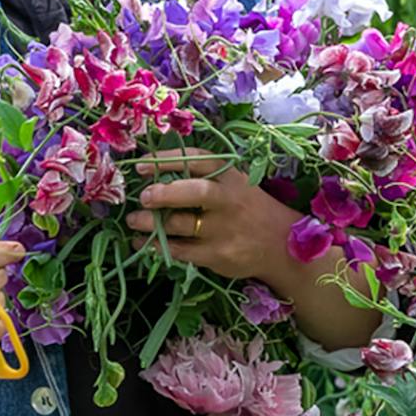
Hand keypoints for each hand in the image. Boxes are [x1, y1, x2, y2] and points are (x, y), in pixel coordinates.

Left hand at [123, 147, 297, 282]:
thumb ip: (203, 178)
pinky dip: (156, 245)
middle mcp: (229, 200)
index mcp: (231, 176)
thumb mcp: (235, 184)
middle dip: (164, 193)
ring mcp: (224, 230)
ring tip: (133, 220)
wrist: (282, 246)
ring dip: (150, 222)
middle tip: (143, 197)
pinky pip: (180, 250)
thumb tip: (153, 174)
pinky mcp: (218, 255)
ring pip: (180, 224)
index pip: (198, 160)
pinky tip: (143, 241)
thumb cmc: (248, 209)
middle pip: (194, 192)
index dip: (167, 160)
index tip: (141, 166)